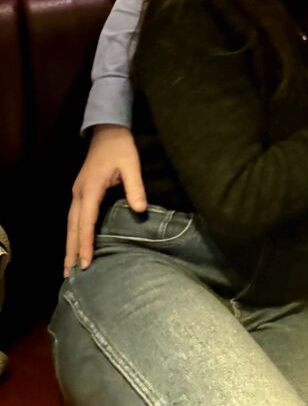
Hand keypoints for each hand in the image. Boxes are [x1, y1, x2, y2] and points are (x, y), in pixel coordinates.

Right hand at [64, 125, 146, 276]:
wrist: (108, 131)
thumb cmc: (121, 147)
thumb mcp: (132, 164)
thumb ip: (135, 187)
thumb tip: (141, 210)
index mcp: (91, 188)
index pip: (86, 221)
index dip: (85, 242)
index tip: (85, 262)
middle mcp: (79, 193)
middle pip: (72, 226)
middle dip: (71, 250)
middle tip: (70, 274)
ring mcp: (78, 192)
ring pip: (70, 223)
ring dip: (70, 243)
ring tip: (68, 266)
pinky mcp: (81, 192)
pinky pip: (74, 217)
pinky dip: (74, 233)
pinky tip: (76, 243)